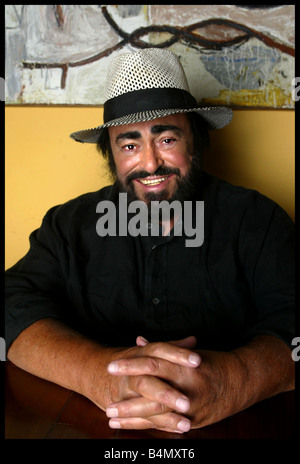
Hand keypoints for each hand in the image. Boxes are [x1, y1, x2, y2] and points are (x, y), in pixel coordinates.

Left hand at [105, 336, 247, 432]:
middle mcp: (186, 386)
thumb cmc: (210, 363)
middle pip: (151, 393)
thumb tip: (139, 340)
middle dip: (128, 401)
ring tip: (111, 418)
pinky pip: (167, 426)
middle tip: (107, 404)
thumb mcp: (186, 353)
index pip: (152, 363)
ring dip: (133, 418)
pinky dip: (148, 427)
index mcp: (183, 365)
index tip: (110, 366)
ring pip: (157, 415)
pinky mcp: (194, 421)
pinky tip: (130, 427)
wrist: (241, 380)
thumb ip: (161, 349)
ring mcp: (191, 406)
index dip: (130, 365)